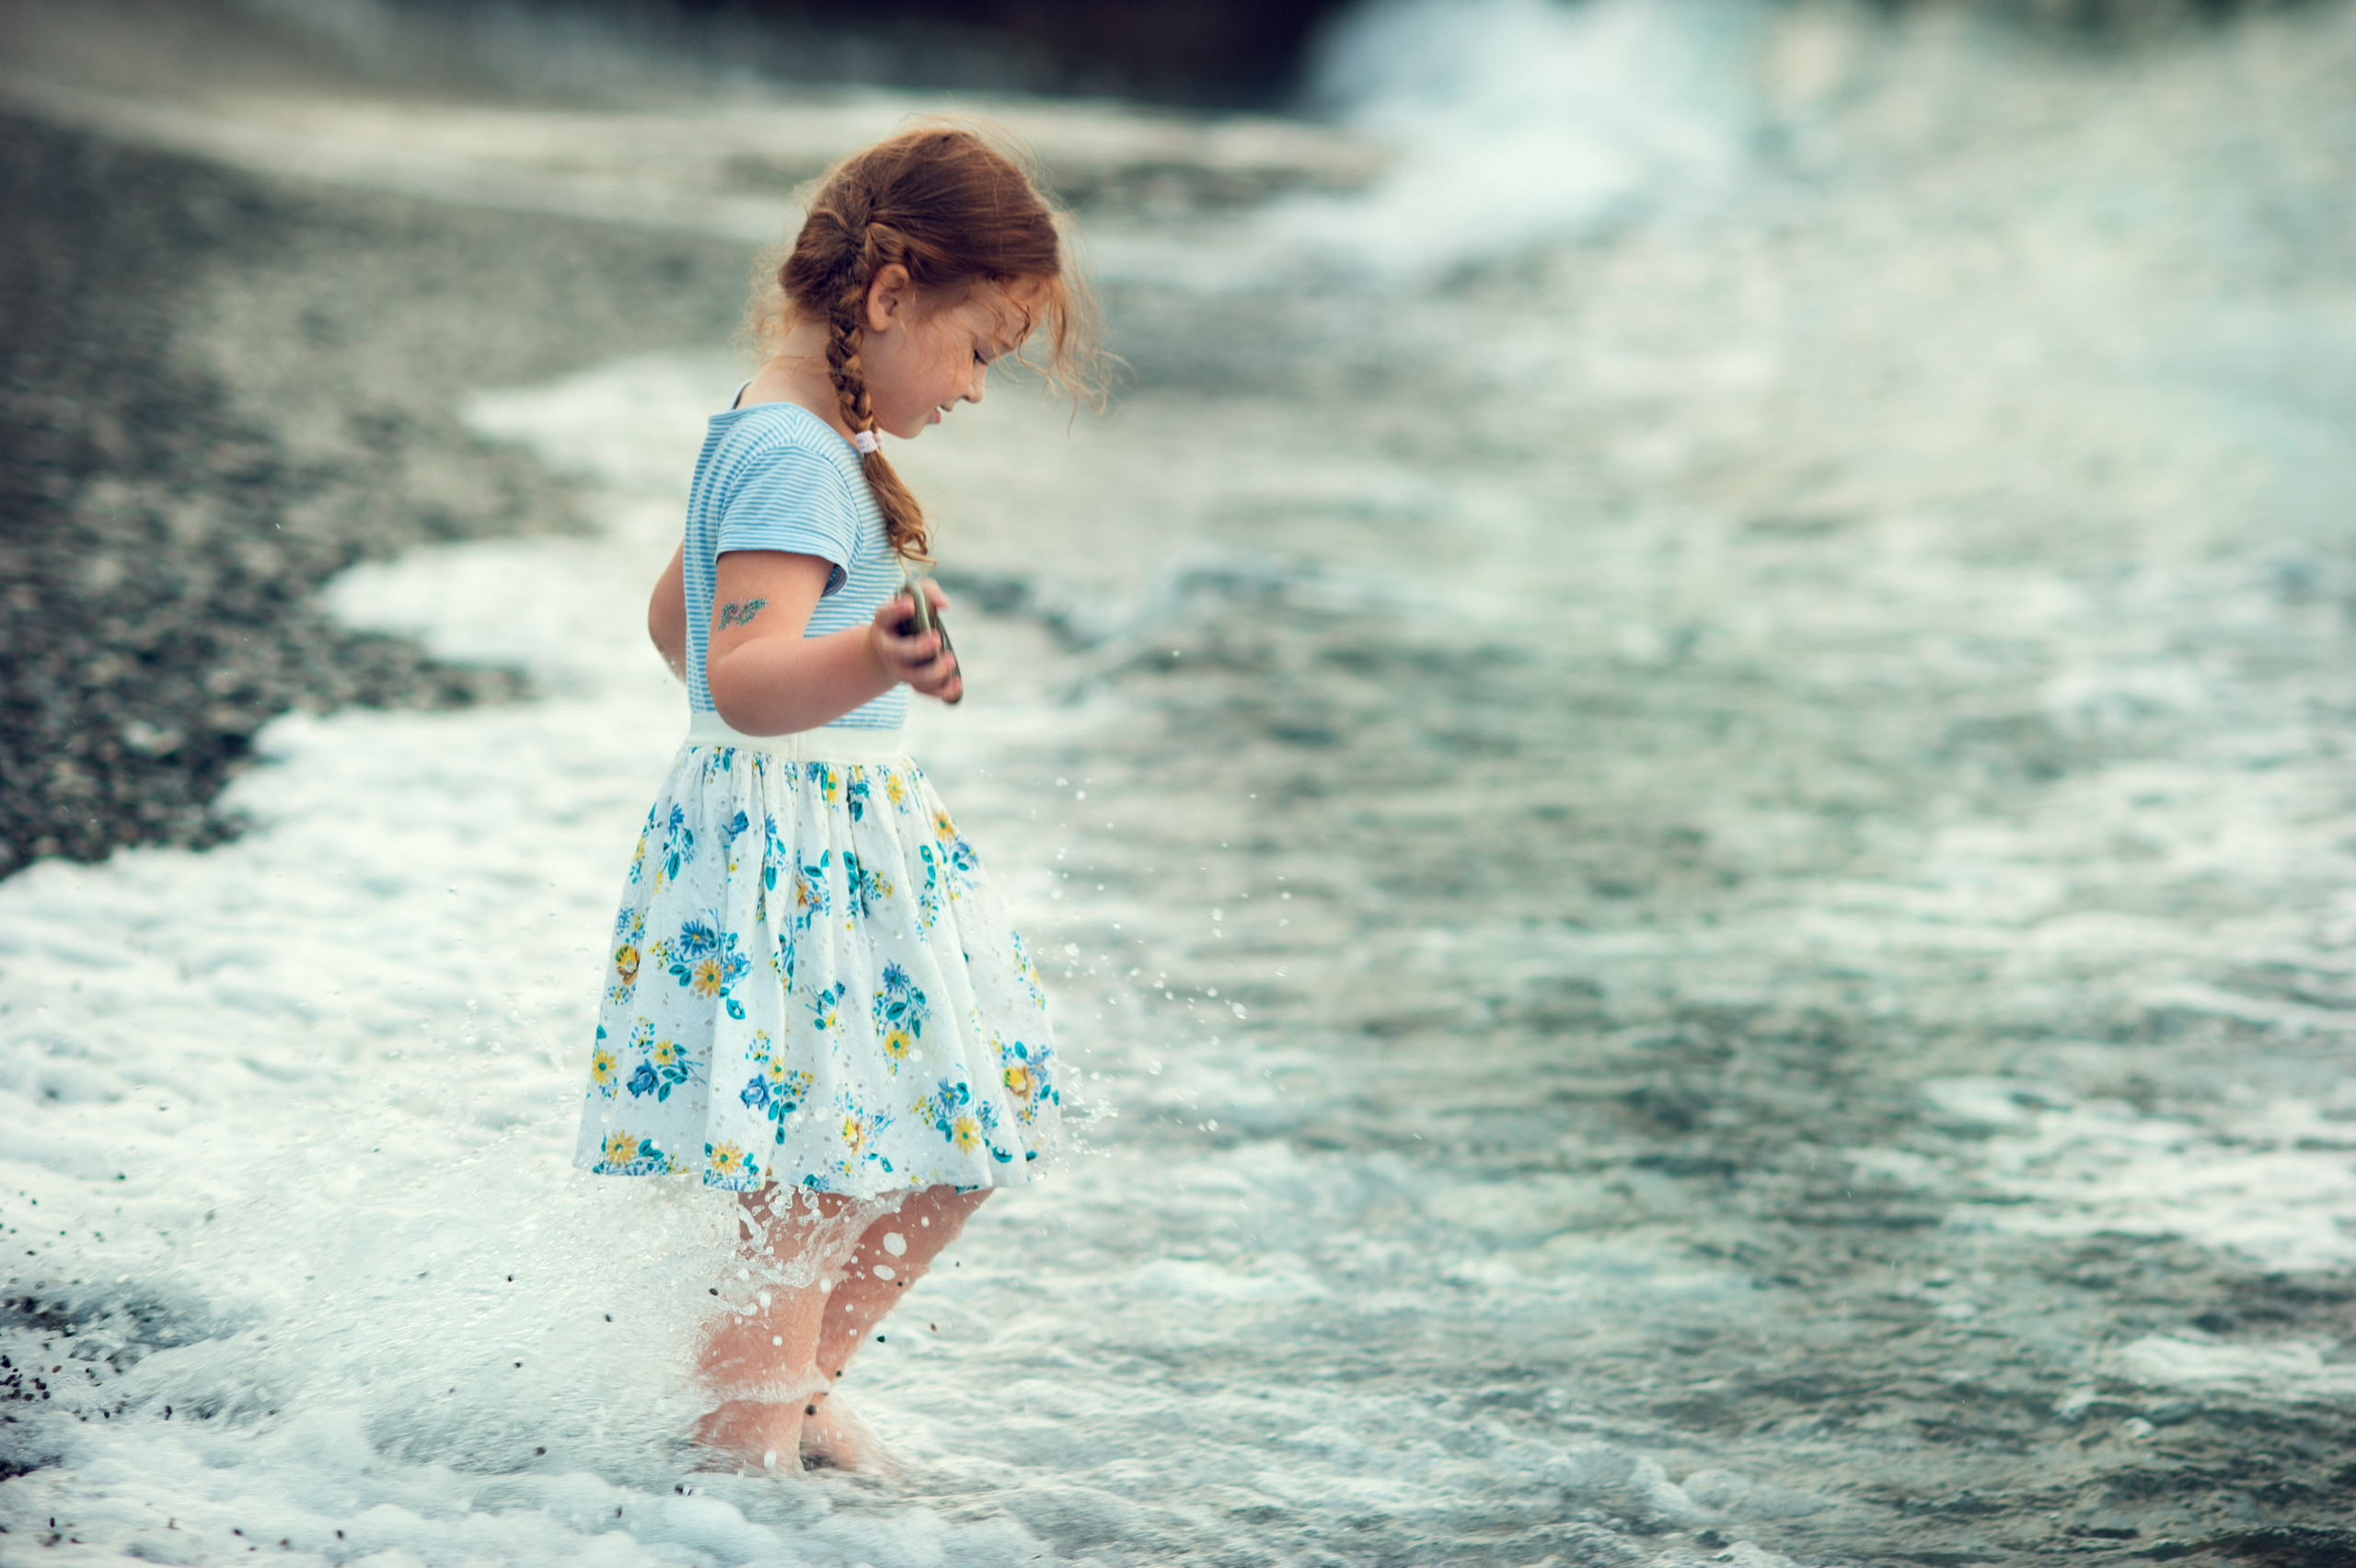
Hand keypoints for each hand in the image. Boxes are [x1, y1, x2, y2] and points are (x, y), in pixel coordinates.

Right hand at [869, 582, 960, 702]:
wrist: (893, 643)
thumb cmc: (908, 615)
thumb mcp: (915, 596)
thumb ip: (928, 592)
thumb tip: (944, 604)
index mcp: (884, 622)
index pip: (884, 615)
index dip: (895, 610)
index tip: (911, 605)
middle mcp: (889, 647)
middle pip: (898, 653)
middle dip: (917, 649)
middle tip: (936, 640)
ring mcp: (900, 667)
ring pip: (912, 677)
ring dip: (933, 673)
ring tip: (950, 661)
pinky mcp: (914, 681)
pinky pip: (925, 691)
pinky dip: (942, 691)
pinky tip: (958, 684)